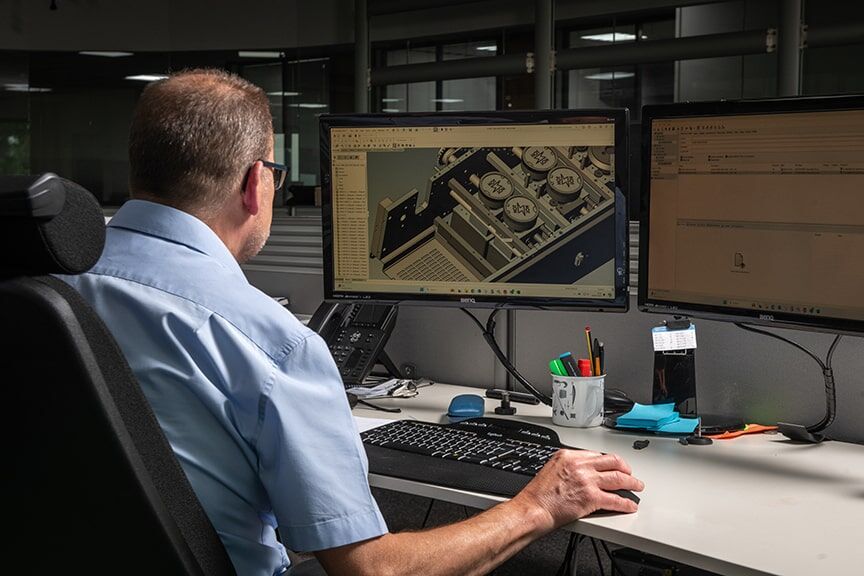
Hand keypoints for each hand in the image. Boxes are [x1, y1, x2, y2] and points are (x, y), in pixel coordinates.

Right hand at [514, 449, 642, 530]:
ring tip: (636, 487)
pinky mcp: (592, 498)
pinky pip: (615, 500)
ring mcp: (587, 481)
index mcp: (568, 456)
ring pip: (618, 479)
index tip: (614, 466)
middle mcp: (580, 465)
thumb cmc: (538, 495)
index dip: (609, 462)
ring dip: (631, 483)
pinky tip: (630, 505)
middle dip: (625, 468)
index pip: (596, 455)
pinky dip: (626, 503)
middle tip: (630, 474)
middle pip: (612, 462)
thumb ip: (568, 466)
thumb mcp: (551, 469)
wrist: (533, 509)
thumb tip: (580, 472)